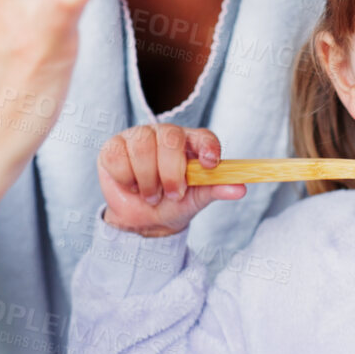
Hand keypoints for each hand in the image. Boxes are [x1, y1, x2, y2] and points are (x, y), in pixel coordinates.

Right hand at [98, 125, 246, 237]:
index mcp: (190, 143)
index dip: (208, 147)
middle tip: (172, 194)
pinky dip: (126, 179)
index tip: (210, 165)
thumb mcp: (197, 198)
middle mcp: (165, 134)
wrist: (143, 219)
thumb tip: (240, 189)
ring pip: (142, 148)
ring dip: (148, 180)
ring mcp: (137, 137)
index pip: (203, 136)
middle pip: (170, 139)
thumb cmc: (173, 202)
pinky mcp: (113, 146)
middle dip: (172, 172)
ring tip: (151, 194)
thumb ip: (216, 189)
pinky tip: (132, 186)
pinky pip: (118, 157)